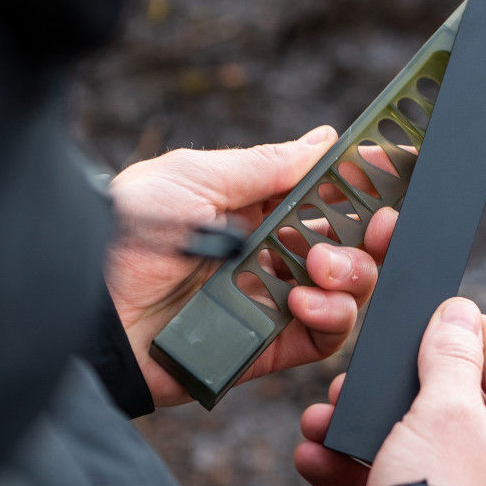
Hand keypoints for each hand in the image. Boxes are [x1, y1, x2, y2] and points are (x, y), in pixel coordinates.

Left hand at [107, 126, 397, 406]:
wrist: (88, 309)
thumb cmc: (129, 231)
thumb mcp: (194, 178)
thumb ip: (266, 166)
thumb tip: (325, 139)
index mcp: (255, 209)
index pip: (326, 196)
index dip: (364, 184)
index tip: (396, 169)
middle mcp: (270, 254)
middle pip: (348, 245)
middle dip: (372, 233)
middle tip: (379, 224)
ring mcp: (271, 301)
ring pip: (346, 291)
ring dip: (351, 274)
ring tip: (317, 265)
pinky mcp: (267, 346)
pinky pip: (324, 338)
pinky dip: (330, 318)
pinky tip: (303, 299)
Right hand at [296, 297, 485, 485]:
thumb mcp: (446, 411)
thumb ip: (450, 354)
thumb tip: (459, 311)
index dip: (461, 329)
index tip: (417, 324)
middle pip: (449, 393)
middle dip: (392, 386)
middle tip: (354, 381)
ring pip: (412, 434)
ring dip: (359, 425)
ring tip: (320, 421)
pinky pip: (395, 475)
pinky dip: (354, 465)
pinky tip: (315, 457)